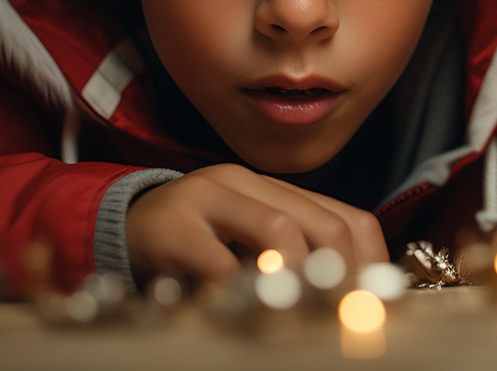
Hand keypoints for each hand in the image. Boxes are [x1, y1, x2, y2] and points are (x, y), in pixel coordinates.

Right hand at [126, 163, 388, 282]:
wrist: (120, 225)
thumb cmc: (195, 242)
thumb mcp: (248, 240)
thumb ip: (295, 251)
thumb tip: (351, 294)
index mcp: (275, 188)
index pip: (348, 219)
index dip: (370, 264)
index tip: (377, 303)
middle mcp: (246, 183)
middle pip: (323, 223)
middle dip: (342, 274)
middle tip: (341, 314)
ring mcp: (207, 198)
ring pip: (278, 229)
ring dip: (298, 276)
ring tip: (298, 307)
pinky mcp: (171, 227)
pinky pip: (218, 261)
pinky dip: (240, 288)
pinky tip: (243, 307)